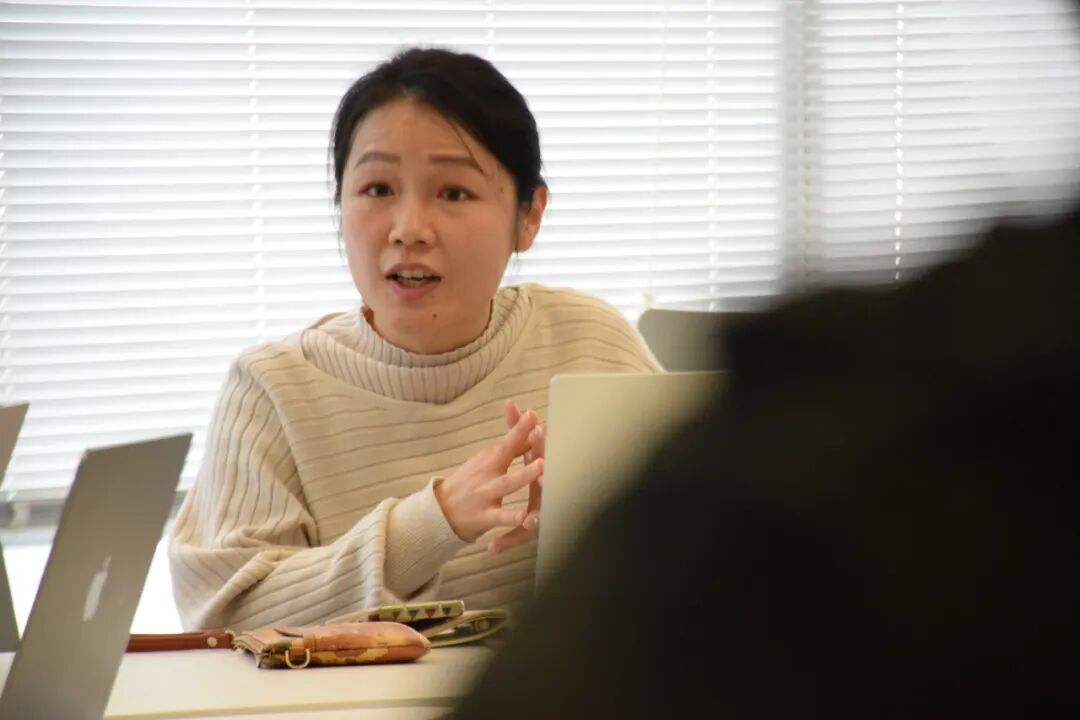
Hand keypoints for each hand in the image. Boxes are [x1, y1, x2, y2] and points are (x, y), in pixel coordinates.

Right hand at [435, 405, 543, 543]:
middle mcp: (488, 472)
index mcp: (491, 457)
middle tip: (539, 431)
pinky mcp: (485, 516)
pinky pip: (501, 517)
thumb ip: (514, 449)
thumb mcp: (488, 461)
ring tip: (541, 467)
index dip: (521, 427)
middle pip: (506, 454)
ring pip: (507, 484)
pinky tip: (525, 517)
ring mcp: (486, 493)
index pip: (508, 438)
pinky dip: (512, 517)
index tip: (532, 413)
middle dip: (522, 442)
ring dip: (524, 475)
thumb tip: (534, 430)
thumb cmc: (471, 482)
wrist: (440, 510)